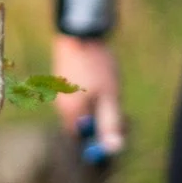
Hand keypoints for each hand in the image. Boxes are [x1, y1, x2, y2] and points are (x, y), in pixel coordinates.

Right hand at [54, 34, 124, 156]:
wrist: (79, 34)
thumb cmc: (96, 66)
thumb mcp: (109, 96)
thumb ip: (110, 123)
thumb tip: (113, 148)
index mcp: (71, 113)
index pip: (82, 140)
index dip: (97, 141)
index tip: (115, 134)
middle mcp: (62, 106)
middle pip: (82, 126)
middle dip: (101, 123)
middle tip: (120, 114)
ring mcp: (61, 93)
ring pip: (82, 111)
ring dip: (98, 109)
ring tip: (111, 92)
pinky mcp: (63, 82)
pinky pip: (79, 99)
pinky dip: (92, 98)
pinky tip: (101, 83)